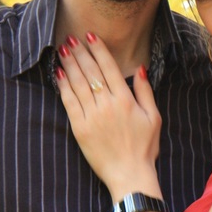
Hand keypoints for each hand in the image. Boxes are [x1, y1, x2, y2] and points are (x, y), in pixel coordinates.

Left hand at [56, 34, 161, 196]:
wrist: (130, 175)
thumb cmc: (144, 148)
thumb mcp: (153, 118)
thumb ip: (145, 91)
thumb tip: (139, 69)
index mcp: (125, 100)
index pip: (109, 67)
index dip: (98, 49)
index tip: (89, 36)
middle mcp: (107, 105)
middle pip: (90, 72)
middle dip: (80, 53)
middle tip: (70, 39)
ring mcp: (92, 116)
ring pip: (77, 84)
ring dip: (69, 65)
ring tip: (62, 50)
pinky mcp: (80, 129)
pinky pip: (69, 102)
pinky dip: (63, 86)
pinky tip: (58, 74)